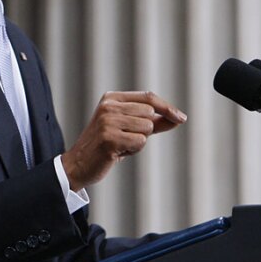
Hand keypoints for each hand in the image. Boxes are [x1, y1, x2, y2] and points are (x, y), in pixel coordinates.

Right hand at [61, 91, 186, 190]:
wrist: (78, 163)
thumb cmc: (106, 145)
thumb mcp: (128, 128)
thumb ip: (152, 121)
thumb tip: (178, 118)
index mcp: (111, 98)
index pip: (148, 97)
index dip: (167, 107)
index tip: (181, 118)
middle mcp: (108, 106)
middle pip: (150, 113)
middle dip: (145, 130)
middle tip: (125, 138)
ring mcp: (107, 121)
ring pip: (147, 128)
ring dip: (139, 141)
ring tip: (120, 145)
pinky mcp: (109, 138)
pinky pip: (140, 142)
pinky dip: (133, 150)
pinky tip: (117, 152)